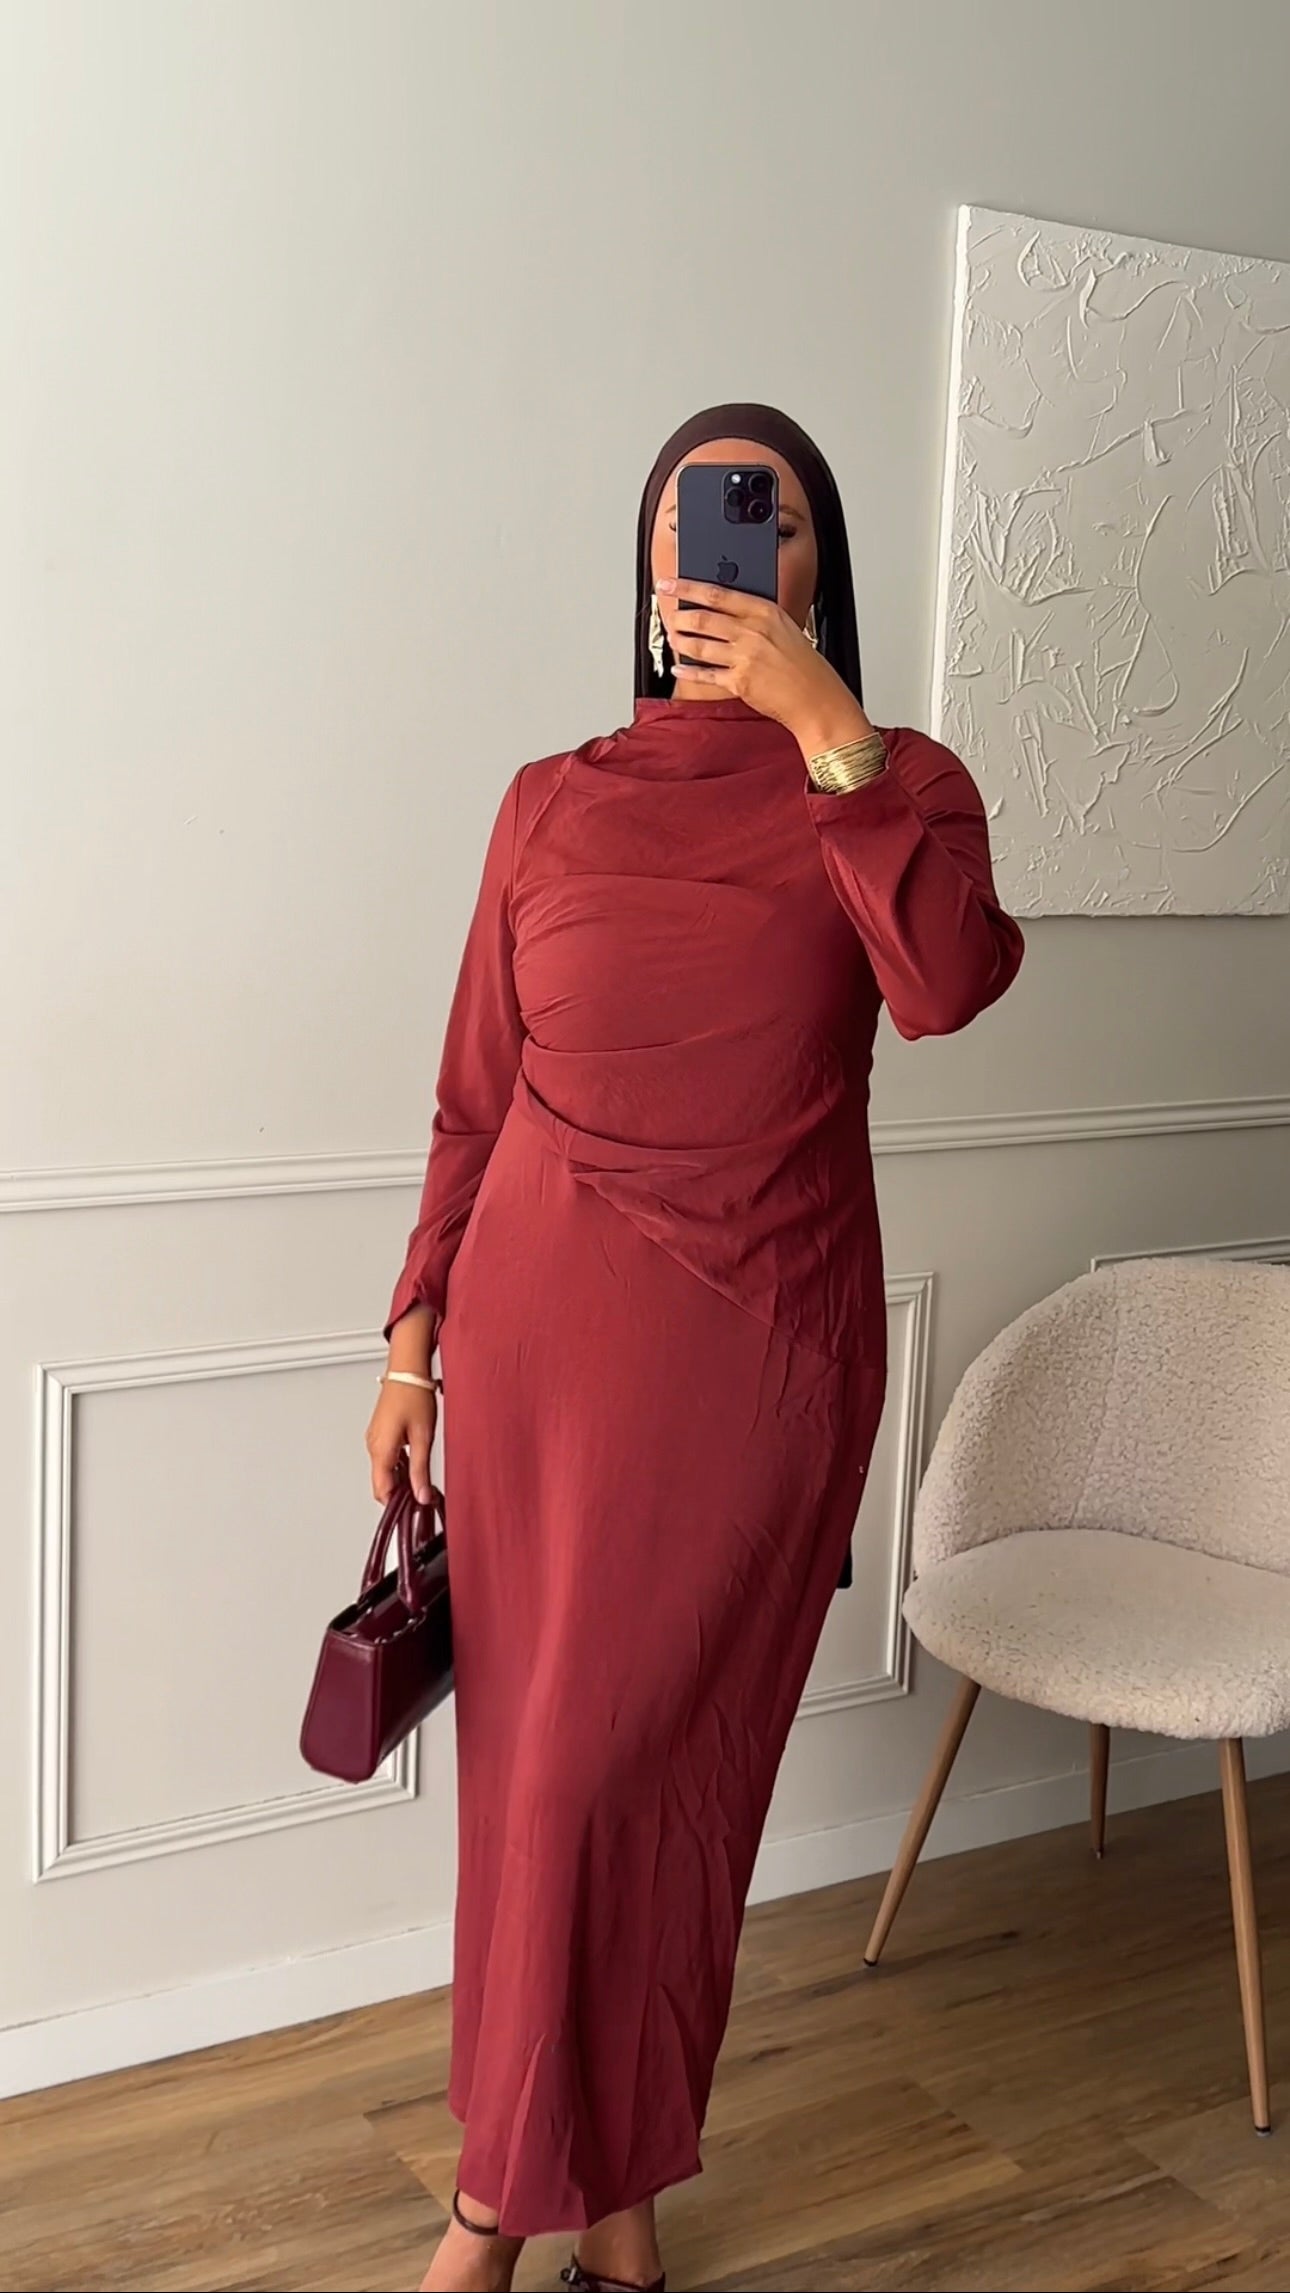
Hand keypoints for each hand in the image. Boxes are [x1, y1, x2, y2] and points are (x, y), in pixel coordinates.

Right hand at [366, 1377, 436, 1506]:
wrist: (407, 1371)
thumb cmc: (414, 1396)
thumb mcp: (423, 1437)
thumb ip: (421, 1470)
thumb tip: (421, 1495)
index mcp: (381, 1450)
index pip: (382, 1491)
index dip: (398, 1504)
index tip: (415, 1508)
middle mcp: (373, 1446)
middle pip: (381, 1483)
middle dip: (400, 1493)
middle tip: (423, 1495)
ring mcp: (374, 1439)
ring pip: (384, 1471)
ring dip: (400, 1479)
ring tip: (422, 1478)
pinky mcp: (379, 1433)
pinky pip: (385, 1457)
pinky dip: (398, 1465)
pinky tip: (415, 1462)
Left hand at [657, 578, 871, 755]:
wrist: (816, 697)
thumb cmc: (803, 663)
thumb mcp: (783, 627)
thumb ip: (754, 617)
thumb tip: (721, 610)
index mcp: (764, 612)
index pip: (717, 593)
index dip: (687, 587)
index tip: (670, 584)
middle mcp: (753, 632)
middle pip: (703, 618)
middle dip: (678, 616)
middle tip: (668, 615)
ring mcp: (745, 657)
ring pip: (699, 645)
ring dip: (680, 642)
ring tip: (673, 638)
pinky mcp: (740, 682)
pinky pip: (705, 675)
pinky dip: (688, 672)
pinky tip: (680, 669)